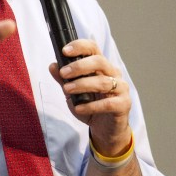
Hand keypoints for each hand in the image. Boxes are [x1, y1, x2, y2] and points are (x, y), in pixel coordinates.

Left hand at [48, 39, 131, 155]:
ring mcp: (121, 89)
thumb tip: (53, 66)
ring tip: (67, 90)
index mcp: (101, 67)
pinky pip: (108, 103)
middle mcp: (113, 74)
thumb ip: (63, 80)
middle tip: (64, 73)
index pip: (93, 49)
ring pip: (104, 82)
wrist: (104, 128)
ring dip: (82, 84)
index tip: (64, 51)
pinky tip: (79, 108)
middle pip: (100, 61)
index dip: (80, 46)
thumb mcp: (72, 92)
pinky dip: (91, 105)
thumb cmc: (89, 106)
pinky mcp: (123, 105)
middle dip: (79, 66)